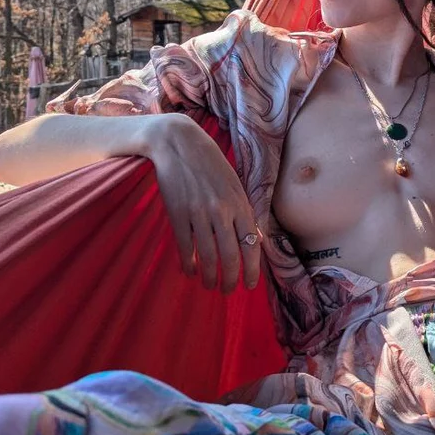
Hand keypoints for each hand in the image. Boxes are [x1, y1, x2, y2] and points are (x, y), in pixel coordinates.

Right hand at [147, 113, 260, 291]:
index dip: (252, 269)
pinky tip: (190, 271)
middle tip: (227, 290)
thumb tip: (256, 239)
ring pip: (207, 256)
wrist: (179, 144)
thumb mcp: (235, 184)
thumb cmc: (211, 163)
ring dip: (209, 276)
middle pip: (230, 256)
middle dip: (230, 279)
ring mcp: (199, 214)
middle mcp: (222, 211)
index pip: (251, 245)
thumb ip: (245, 212)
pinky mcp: (178, 214)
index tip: (249, 285)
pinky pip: (186, 247)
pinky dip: (188, 263)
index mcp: (240, 203)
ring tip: (209, 285)